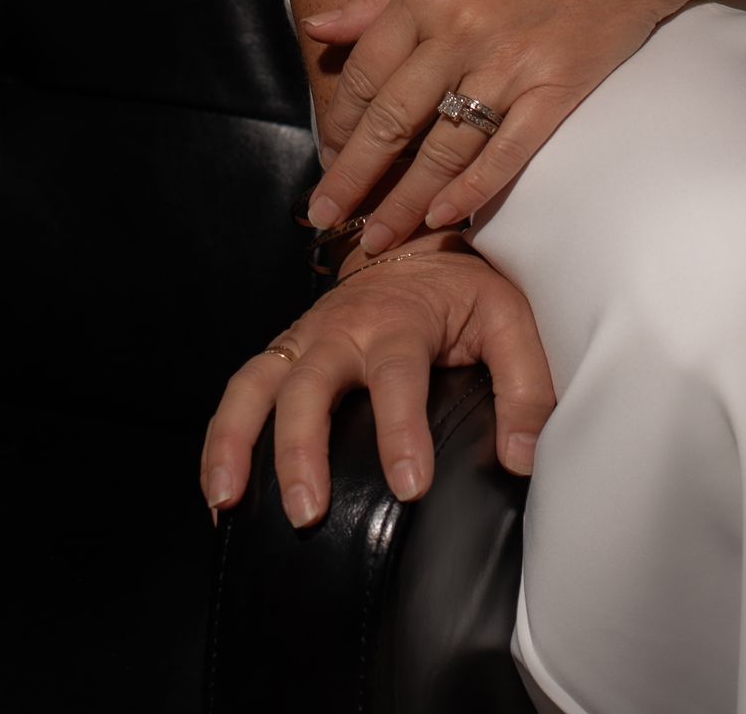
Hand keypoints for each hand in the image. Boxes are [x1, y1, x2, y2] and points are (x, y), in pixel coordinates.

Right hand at [199, 235, 554, 526]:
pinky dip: (220, 439)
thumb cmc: (462, 286)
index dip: (402, 430)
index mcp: (400, 320)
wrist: (410, 234)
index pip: (398, 376)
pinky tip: (219, 493)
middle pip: (310, 383)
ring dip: (237, 441)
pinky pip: (239, 393)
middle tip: (307, 510)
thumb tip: (525, 458)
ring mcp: (304, 340)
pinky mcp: (283, 354)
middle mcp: (342, 329)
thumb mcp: (508, 318)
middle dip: (302, 447)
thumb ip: (525, 387)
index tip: (410, 485)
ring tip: (228, 501)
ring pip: (257, 385)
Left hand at [298, 0, 718, 253]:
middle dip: (354, 175)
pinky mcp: (554, 92)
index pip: (368, 72)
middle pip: (394, 118)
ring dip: (404, 200)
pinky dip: (472, 190)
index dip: (339, 121)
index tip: (324, 158)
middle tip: (325, 216)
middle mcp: (462, 29)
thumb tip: (316, 28)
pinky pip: (506, 153)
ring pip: (443, 148)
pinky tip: (442, 220)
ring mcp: (511, 65)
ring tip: (376, 238)